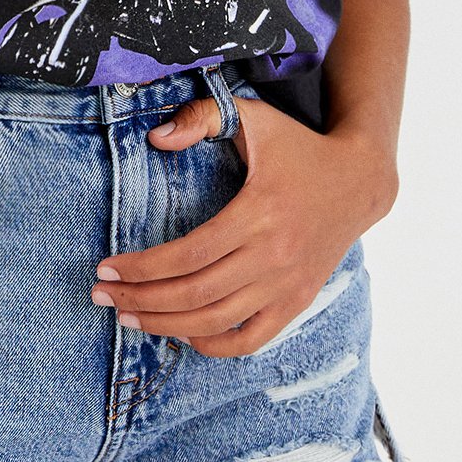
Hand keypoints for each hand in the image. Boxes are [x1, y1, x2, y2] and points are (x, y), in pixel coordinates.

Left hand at [89, 92, 396, 356]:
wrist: (359, 181)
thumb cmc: (297, 146)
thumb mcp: (252, 117)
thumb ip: (201, 118)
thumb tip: (157, 139)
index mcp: (258, 212)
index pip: (188, 254)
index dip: (143, 267)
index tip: (106, 266)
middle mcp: (274, 255)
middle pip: (195, 293)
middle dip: (140, 298)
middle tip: (102, 296)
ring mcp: (288, 285)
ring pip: (217, 321)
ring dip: (166, 325)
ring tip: (128, 317)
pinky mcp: (298, 301)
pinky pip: (252, 339)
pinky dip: (215, 344)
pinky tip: (183, 334)